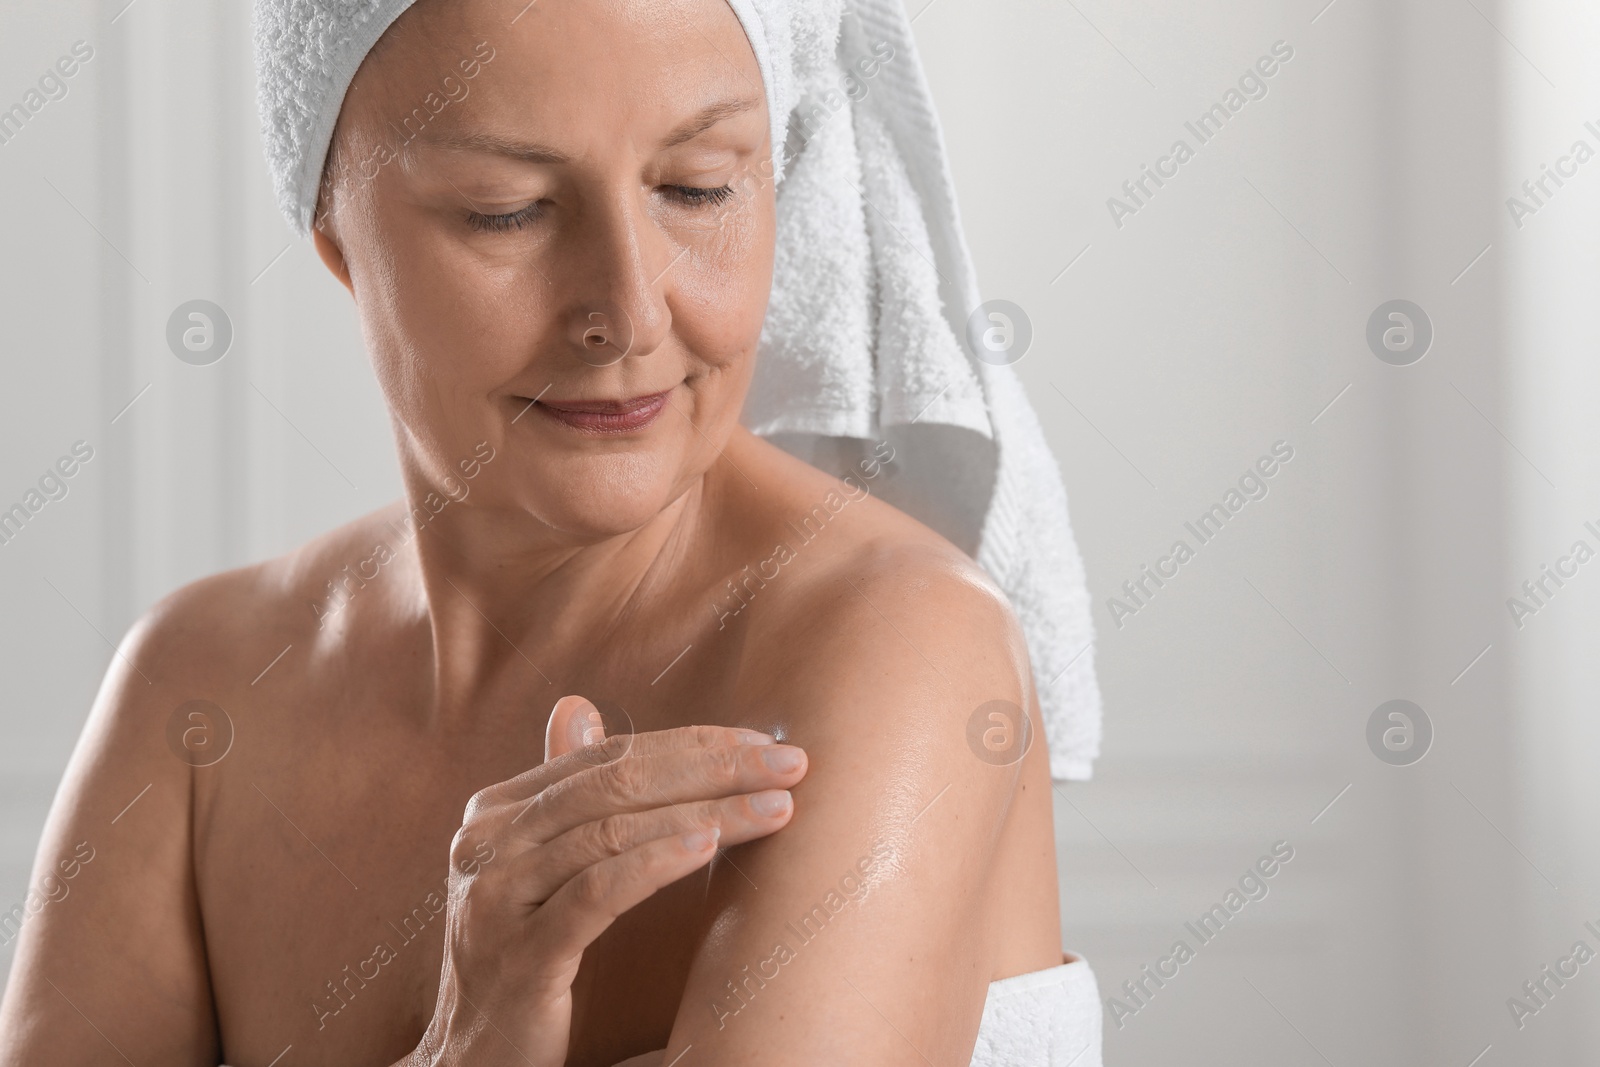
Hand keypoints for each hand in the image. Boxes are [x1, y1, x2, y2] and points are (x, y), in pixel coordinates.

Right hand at [403, 696, 807, 1066]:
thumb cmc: (522, 957)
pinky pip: (595, 895)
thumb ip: (560, 793)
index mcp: (496, 812)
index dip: (689, 744)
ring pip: (611, 833)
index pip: (606, 758)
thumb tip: (578, 705)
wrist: (472, 1059)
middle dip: (711, 768)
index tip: (760, 742)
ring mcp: (496, 898)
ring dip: (706, 812)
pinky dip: (654, 864)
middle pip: (614, 785)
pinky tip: (708, 846)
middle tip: (788, 762)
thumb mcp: (537, 868)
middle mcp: (486, 844)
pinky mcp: (518, 955)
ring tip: (773, 806)